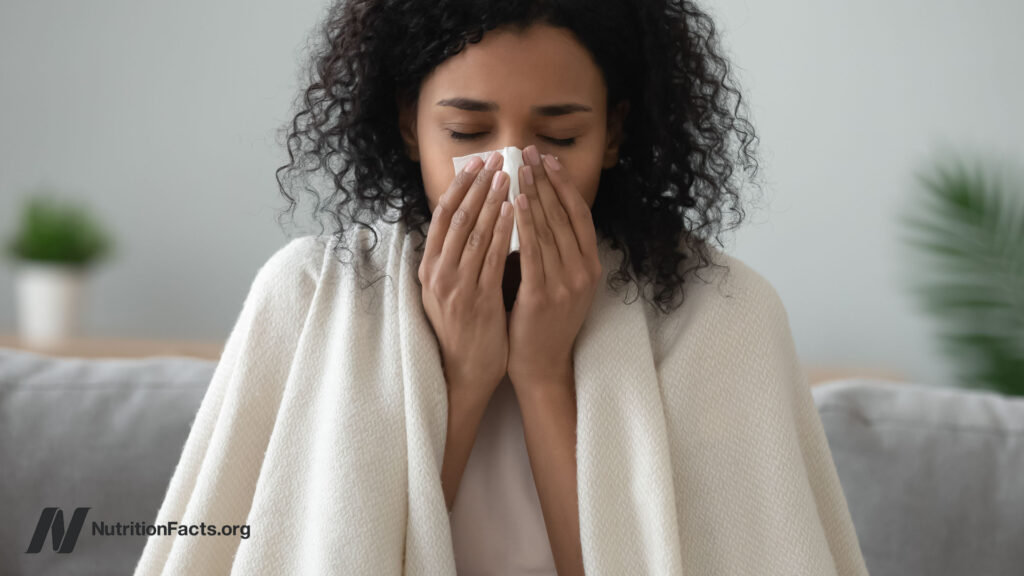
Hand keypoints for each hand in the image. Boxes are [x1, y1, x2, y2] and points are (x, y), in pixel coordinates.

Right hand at [420, 151, 515, 400]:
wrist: (463, 372)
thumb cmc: (462, 330)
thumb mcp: (447, 290)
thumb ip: (454, 259)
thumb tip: (469, 222)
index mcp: (428, 268)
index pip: (442, 216)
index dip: (459, 186)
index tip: (475, 163)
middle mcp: (437, 273)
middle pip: (456, 217)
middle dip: (477, 184)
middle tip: (496, 158)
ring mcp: (456, 286)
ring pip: (473, 232)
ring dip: (491, 200)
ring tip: (508, 175)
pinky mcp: (477, 300)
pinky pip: (491, 257)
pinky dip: (503, 231)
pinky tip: (515, 211)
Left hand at [507, 146, 601, 391]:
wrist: (541, 364)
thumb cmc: (543, 321)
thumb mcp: (560, 282)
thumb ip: (555, 250)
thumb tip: (537, 208)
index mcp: (590, 266)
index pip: (579, 214)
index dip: (563, 184)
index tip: (547, 159)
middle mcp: (584, 271)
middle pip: (564, 215)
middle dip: (544, 181)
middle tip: (528, 153)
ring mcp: (566, 284)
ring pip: (549, 229)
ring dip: (533, 194)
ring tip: (518, 169)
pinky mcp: (544, 295)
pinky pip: (534, 251)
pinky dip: (524, 224)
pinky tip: (514, 203)